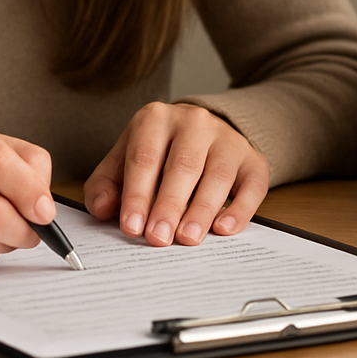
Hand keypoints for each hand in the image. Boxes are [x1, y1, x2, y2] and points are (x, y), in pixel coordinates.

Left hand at [84, 102, 269, 246]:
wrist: (199, 134)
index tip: (132, 227)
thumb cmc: (157, 154)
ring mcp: (227, 138)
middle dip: (169, 205)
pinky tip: (224, 228)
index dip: (137, 195)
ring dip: (202, 209)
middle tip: (159, 238)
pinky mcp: (253, 159)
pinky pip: (252, 184)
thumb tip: (103, 208)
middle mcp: (194, 122)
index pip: (144, 158)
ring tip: (188, 238)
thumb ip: (106, 185)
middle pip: (183, 165)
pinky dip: (240, 209)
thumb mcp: (124, 161)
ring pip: (218, 174)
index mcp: (155, 119)